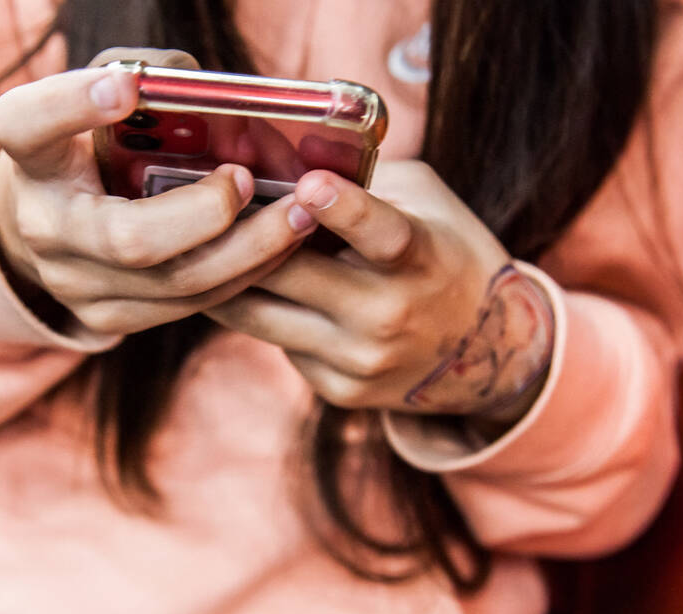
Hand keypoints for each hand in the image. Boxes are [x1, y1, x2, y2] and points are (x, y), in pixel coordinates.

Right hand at [0, 62, 316, 335]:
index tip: (125, 87)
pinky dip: (244, 275)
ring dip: (249, 250)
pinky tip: (280, 247)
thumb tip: (215, 100)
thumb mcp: (114, 98)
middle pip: (128, 239)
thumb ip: (154, 81)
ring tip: (299, 216)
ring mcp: (73, 284)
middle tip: (249, 179)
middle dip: (208, 214)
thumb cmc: (101, 143)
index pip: (29, 125)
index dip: (73, 105)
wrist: (63, 221)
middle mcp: (42, 227)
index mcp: (34, 156)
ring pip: (174, 284)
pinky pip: (189, 306)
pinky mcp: (108, 320)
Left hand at [206, 161, 554, 420]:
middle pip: (290, 275)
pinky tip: (244, 287)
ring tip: (195, 245)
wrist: (486, 350)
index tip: (308, 183)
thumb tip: (281, 154)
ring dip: (223, 278)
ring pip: (262, 316)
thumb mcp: (423, 201)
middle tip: (198, 204)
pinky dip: (258, 312)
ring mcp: (361, 360)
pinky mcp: (340, 390)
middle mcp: (389, 316)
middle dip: (240, 238)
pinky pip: (278, 343)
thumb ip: (363, 177)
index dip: (345, 210)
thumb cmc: (443, 253)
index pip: (382, 235)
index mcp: (420, 258)